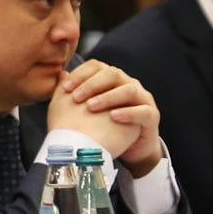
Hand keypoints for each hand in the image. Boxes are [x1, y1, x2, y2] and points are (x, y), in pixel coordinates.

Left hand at [50, 61, 162, 177]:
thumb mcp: (87, 108)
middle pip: (113, 74)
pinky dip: (128, 113)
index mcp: (112, 78)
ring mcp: (142, 98)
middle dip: (92, 84)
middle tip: (76, 97)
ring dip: (108, 97)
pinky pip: (143, 111)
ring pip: (128, 90)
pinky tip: (112, 117)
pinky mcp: (152, 116)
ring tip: (90, 107)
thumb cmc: (105, 124)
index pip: (97, 66)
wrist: (130, 147)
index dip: (81, 73)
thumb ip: (75, 91)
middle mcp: (129, 83)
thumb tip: (60, 74)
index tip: (65, 87)